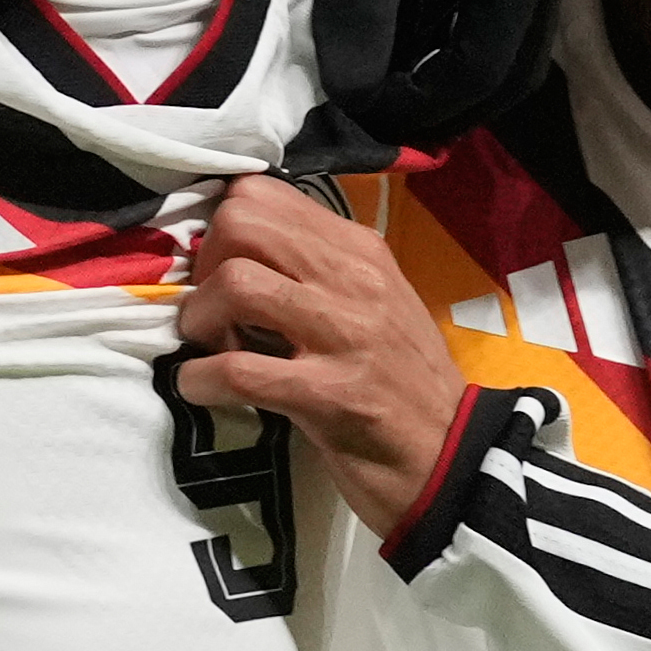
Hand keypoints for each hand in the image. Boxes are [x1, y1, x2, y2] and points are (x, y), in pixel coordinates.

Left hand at [173, 176, 465, 535]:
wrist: (451, 456)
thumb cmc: (402, 380)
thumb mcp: (370, 303)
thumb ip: (313, 270)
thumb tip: (235, 253)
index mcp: (359, 250)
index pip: (264, 194)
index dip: (222, 231)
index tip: (219, 272)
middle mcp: (353, 278)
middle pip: (242, 224)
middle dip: (204, 266)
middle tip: (209, 310)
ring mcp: (345, 335)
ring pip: (236, 285)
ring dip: (199, 318)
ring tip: (207, 347)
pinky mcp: (330, 394)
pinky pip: (238, 370)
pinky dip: (201, 378)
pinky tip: (202, 388)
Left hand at [264, 0, 561, 170]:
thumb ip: (360, 8)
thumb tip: (353, 101)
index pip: (487, 62)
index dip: (423, 104)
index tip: (360, 119)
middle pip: (510, 59)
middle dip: (447, 100)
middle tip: (378, 125)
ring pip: (499, 32)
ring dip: (446, 68)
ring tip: (379, 86)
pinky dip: (444, 30)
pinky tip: (392, 36)